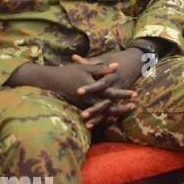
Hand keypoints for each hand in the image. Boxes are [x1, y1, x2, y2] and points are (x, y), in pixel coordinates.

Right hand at [9, 61, 129, 126]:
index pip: (111, 93)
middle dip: (121, 106)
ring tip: (125, 112)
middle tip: (133, 106)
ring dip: (114, 112)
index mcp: (91, 88)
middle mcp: (88, 99)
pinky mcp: (79, 108)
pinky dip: (102, 117)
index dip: (123, 94)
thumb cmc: (67, 72)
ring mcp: (83, 105)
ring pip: (101, 113)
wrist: (48, 82)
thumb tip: (117, 66)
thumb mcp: (85, 68)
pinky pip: (93, 115)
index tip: (135, 94)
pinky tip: (111, 117)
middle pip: (108, 106)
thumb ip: (101, 68)